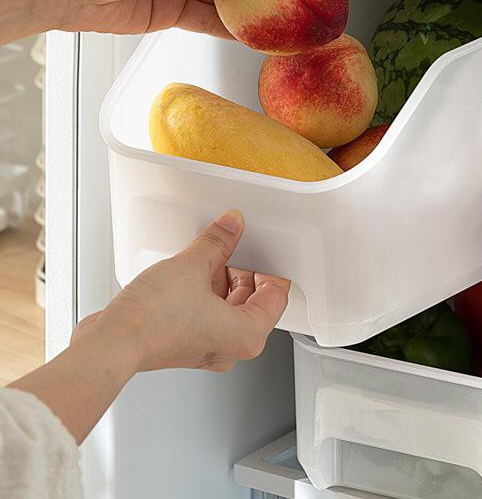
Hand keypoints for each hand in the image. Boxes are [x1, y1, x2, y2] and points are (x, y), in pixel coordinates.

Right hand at [73, 210, 289, 372]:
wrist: (111, 343)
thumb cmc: (152, 319)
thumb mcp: (193, 265)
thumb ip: (218, 242)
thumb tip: (231, 226)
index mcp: (248, 335)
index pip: (277, 297)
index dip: (269, 268)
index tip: (261, 250)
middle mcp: (231, 348)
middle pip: (254, 303)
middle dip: (243, 272)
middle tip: (231, 249)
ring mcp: (208, 349)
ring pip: (230, 309)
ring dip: (222, 282)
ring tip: (206, 259)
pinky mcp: (187, 346)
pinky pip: (209, 316)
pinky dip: (206, 295)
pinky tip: (190, 276)